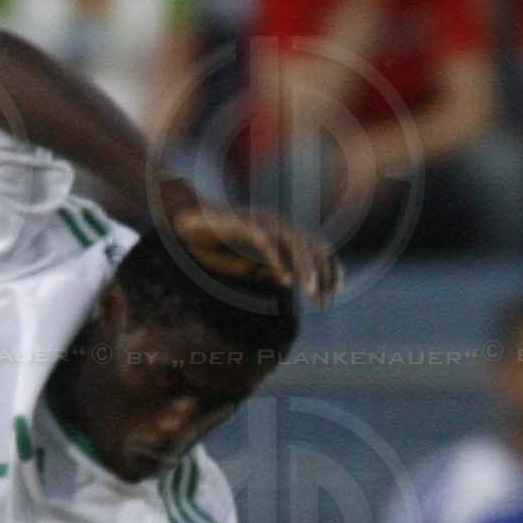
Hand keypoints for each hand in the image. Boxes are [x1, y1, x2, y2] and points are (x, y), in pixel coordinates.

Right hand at [169, 201, 342, 305]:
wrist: (187, 224)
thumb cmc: (217, 245)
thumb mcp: (247, 262)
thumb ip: (268, 267)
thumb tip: (288, 280)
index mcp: (281, 233)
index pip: (316, 249)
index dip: (329, 269)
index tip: (335, 293)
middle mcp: (277, 224)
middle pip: (310, 247)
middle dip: (320, 275)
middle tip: (323, 301)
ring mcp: (261, 221)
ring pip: (293, 243)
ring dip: (304, 269)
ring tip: (308, 291)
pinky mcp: (244, 223)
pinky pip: (266, 242)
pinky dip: (276, 260)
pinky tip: (283, 279)